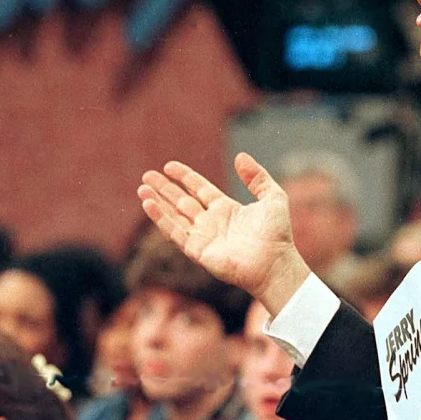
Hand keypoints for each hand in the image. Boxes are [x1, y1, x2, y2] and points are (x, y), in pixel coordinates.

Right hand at [138, 153, 309, 314]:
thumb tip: (240, 156)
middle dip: (164, 188)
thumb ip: (257, 177)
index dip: (184, 177)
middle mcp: (211, 222)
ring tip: (142, 189)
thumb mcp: (273, 197)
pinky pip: (175, 232)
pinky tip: (149, 205)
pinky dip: (161, 219)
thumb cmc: (278, 234)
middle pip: (181, 201)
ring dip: (157, 203)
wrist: (275, 263)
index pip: (199, 189)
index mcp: (226, 209)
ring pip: (174, 216)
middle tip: (147, 175)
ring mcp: (203, 237)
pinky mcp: (197, 250)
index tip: (169, 166)